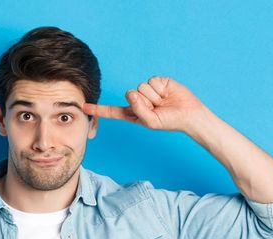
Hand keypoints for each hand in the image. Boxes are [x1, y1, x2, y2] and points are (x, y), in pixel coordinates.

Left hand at [83, 76, 210, 132]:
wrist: (189, 115)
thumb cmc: (170, 122)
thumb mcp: (151, 122)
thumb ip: (139, 110)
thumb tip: (132, 92)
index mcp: (133, 113)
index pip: (112, 111)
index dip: (98, 109)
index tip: (83, 107)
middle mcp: (137, 100)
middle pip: (130, 95)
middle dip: (145, 102)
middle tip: (158, 108)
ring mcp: (146, 90)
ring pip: (141, 87)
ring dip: (154, 96)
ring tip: (164, 102)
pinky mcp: (157, 82)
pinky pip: (152, 81)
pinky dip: (160, 89)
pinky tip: (167, 94)